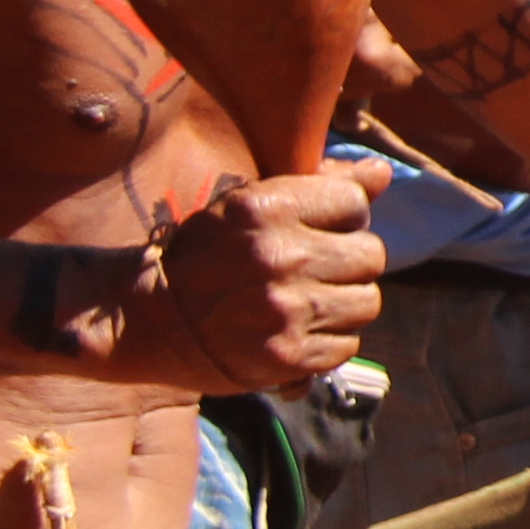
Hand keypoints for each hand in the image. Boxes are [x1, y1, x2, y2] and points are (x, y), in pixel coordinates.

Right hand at [136, 160, 392, 390]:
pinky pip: (348, 344)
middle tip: (313, 270)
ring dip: (343, 303)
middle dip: (348, 262)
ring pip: (367, 301)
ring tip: (305, 302)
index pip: (355, 201)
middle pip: (371, 254)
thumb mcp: (246, 206)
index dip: (342, 218)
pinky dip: (329, 341)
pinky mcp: (290, 355)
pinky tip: (296, 331)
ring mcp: (286, 309)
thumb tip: (382, 172)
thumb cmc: (203, 256)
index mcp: (266, 208)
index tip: (316, 231)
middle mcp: (280, 256)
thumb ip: (318, 186)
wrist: (147, 320)